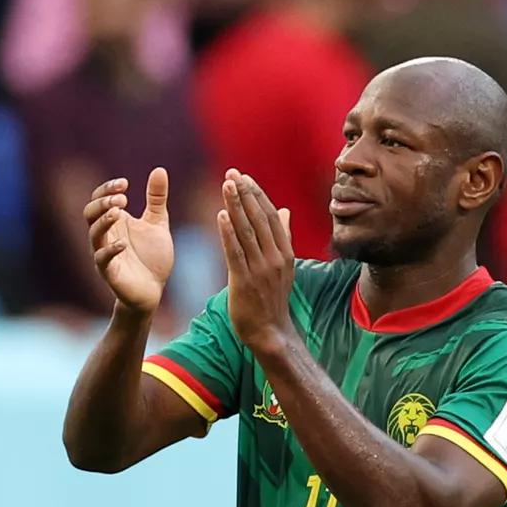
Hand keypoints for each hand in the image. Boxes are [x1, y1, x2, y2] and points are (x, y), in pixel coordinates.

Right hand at [85, 168, 175, 319]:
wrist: (153, 290)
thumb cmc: (152, 257)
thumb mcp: (157, 222)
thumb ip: (156, 198)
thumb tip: (158, 170)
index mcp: (115, 222)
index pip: (100, 200)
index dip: (107, 189)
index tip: (126, 183)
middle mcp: (105, 236)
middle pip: (90, 213)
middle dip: (102, 203)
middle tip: (121, 197)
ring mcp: (105, 253)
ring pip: (94, 234)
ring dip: (103, 221)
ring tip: (119, 212)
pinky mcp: (109, 272)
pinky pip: (102, 259)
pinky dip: (110, 250)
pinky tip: (123, 243)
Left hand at [216, 170, 299, 355]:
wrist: (270, 332)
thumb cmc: (272, 298)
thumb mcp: (283, 265)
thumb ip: (283, 237)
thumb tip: (285, 210)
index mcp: (285, 251)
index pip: (271, 216)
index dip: (257, 195)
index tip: (244, 177)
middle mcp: (275, 256)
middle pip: (260, 218)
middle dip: (245, 194)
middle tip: (232, 173)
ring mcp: (261, 269)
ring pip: (247, 231)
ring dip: (236, 206)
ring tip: (226, 185)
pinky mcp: (244, 281)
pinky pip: (236, 252)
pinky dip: (229, 233)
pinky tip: (221, 216)